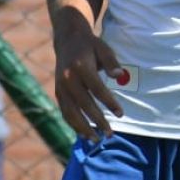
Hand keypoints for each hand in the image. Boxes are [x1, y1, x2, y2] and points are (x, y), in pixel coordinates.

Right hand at [54, 26, 124, 140]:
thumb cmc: (91, 46)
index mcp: (81, 67)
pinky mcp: (58, 92)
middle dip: (97, 121)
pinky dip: (73, 124)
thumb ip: (112, 63)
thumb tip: (120, 76)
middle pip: (84, 104)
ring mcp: (60, 87)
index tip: (121, 114)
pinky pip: (65, 112)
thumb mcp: (104, 49)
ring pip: (70, 112)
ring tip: (96, 140)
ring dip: (83, 128)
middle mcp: (68, 79)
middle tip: (110, 134)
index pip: (97, 89)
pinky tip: (83, 134)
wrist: (68, 40)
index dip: (109, 102)